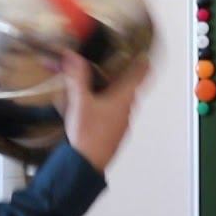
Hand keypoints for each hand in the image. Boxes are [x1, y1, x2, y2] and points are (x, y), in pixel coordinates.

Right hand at [58, 51, 148, 171]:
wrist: (87, 164)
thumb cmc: (88, 133)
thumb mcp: (80, 101)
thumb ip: (76, 77)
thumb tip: (72, 56)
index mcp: (125, 97)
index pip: (142, 73)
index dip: (143, 60)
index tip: (141, 50)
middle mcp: (128, 108)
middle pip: (129, 85)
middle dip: (118, 73)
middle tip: (106, 63)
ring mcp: (122, 122)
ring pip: (120, 99)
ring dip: (109, 90)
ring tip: (93, 82)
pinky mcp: (114, 131)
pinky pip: (113, 112)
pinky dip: (104, 104)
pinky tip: (89, 105)